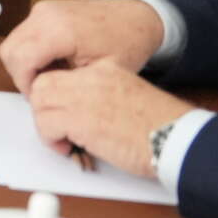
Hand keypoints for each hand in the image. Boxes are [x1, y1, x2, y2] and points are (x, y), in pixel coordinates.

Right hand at [0, 0, 166, 90]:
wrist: (137, 16)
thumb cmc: (126, 43)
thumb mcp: (98, 73)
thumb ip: (64, 84)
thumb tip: (43, 98)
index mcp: (58, 30)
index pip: (19, 60)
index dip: (26, 84)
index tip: (41, 96)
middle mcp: (44, 15)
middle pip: (9, 51)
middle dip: (21, 75)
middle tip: (44, 89)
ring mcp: (41, 9)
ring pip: (13, 43)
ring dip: (25, 63)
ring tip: (52, 75)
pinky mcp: (42, 10)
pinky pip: (23, 35)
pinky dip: (31, 52)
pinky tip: (54, 61)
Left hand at [25, 62, 193, 177]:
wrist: (177, 138)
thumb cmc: (162, 126)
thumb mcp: (129, 97)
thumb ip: (102, 96)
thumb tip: (77, 110)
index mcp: (105, 70)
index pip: (61, 74)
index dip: (53, 95)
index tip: (57, 112)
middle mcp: (91, 78)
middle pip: (43, 85)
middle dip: (42, 108)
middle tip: (54, 126)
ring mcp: (84, 97)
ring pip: (39, 103)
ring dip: (45, 124)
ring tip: (62, 139)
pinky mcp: (80, 120)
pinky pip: (46, 125)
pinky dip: (50, 139)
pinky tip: (67, 148)